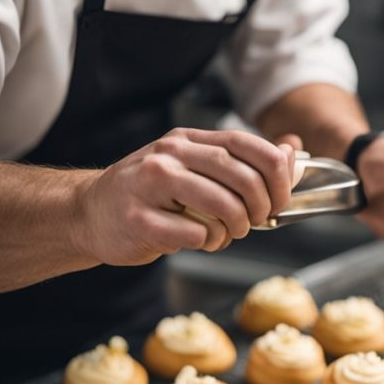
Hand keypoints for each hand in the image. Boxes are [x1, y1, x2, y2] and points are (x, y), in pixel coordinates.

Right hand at [78, 128, 295, 262]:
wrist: (90, 213)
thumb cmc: (150, 195)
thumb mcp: (195, 169)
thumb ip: (242, 161)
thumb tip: (293, 151)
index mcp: (188, 139)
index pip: (247, 143)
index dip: (277, 172)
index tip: (282, 198)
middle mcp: (169, 154)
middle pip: (240, 175)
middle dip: (261, 206)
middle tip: (257, 222)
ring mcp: (150, 185)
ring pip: (221, 205)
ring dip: (236, 227)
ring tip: (227, 234)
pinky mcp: (138, 219)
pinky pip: (195, 234)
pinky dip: (208, 243)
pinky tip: (198, 241)